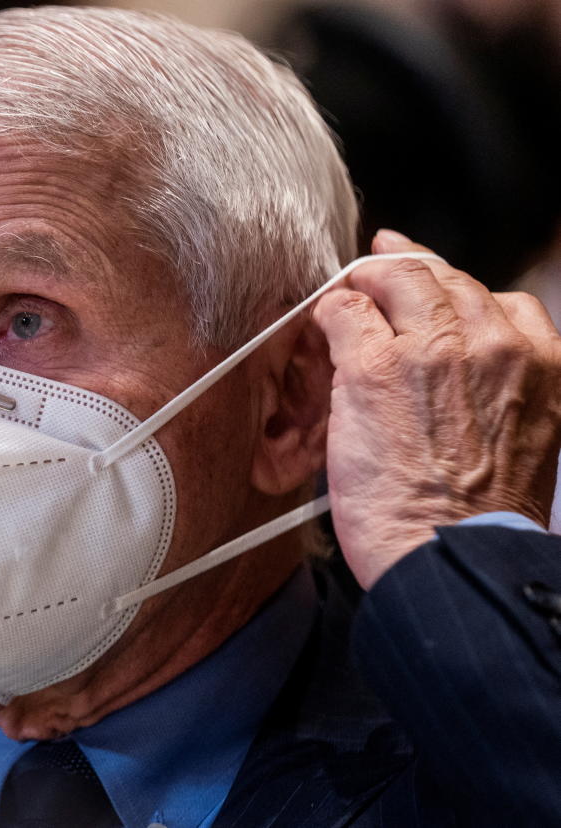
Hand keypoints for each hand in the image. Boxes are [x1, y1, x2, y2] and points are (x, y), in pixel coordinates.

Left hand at [313, 230, 560, 588]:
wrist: (447, 554)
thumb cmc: (475, 519)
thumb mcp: (525, 443)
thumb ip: (503, 393)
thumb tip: (464, 373)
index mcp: (542, 365)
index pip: (502, 299)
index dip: (457, 291)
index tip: (432, 291)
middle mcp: (495, 345)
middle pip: (447, 279)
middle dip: (409, 271)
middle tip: (376, 269)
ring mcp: (434, 350)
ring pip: (398, 278)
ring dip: (369, 280)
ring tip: (348, 289)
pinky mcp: (374, 367)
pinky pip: (345, 310)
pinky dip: (331, 312)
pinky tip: (322, 324)